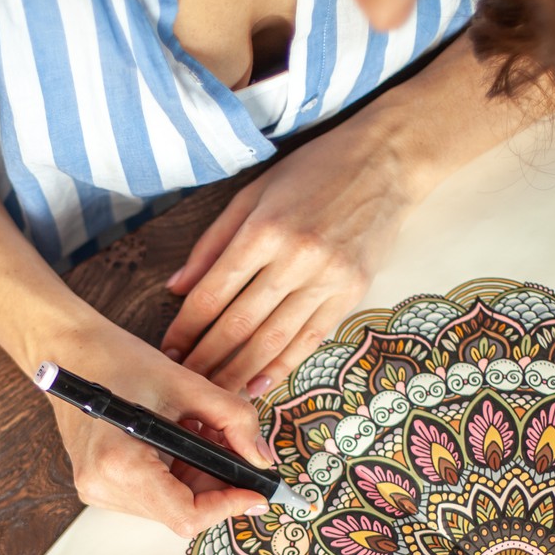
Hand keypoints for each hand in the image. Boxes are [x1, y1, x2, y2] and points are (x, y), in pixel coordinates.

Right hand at [47, 320, 274, 536]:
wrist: (71, 352)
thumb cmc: (119, 361)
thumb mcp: (187, 384)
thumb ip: (234, 420)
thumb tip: (263, 458)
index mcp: (120, 464)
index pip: (186, 515)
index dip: (228, 506)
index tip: (256, 490)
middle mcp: (103, 487)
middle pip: (181, 512)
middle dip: (218, 486)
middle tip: (236, 452)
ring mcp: (98, 490)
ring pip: (170, 506)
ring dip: (198, 480)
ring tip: (202, 437)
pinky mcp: (100, 486)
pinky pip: (153, 495)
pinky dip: (177, 476)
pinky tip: (179, 443)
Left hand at [161, 121, 423, 396]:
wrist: (384, 162)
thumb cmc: (313, 171)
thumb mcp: (253, 193)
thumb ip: (213, 242)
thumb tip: (176, 287)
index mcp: (263, 229)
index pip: (213, 292)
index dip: (186, 327)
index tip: (170, 350)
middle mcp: (295, 257)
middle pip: (240, 323)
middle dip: (207, 358)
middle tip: (185, 381)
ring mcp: (327, 278)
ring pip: (273, 338)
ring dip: (240, 371)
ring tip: (216, 392)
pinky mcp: (351, 292)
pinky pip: (310, 339)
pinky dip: (282, 366)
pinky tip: (259, 385)